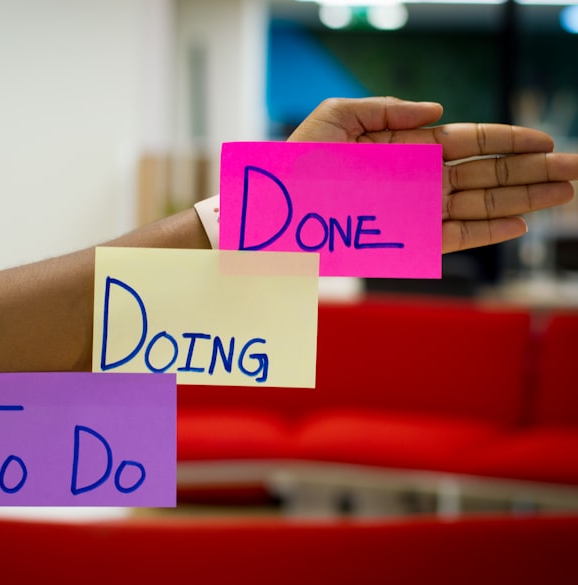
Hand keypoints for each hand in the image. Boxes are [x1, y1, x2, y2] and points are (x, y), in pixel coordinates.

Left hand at [288, 96, 577, 252]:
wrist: (274, 210)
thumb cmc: (299, 161)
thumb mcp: (337, 118)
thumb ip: (386, 109)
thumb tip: (437, 110)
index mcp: (407, 146)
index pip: (469, 141)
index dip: (509, 140)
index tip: (546, 140)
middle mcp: (418, 178)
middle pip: (487, 174)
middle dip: (533, 172)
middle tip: (576, 171)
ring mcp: (415, 209)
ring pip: (480, 205)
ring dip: (523, 201)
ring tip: (564, 195)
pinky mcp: (405, 239)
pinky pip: (454, 236)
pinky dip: (487, 232)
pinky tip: (519, 225)